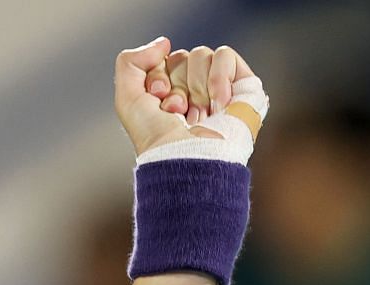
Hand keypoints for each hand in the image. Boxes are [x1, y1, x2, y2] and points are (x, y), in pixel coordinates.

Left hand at [116, 39, 263, 157]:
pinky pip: (225, 55)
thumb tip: (164, 43)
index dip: (157, 77)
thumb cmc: (156, 137)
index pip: (162, 61)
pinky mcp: (242, 86)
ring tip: (196, 115)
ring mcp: (219, 88)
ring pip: (202, 55)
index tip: (157, 99)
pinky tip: (216, 105)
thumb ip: (129, 61)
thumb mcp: (127, 98)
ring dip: (194, 86)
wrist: (184, 156)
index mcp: (170, 94)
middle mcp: (194, 90)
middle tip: (176, 111)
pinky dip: (217, 78)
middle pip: (182, 57)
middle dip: (176, 84)